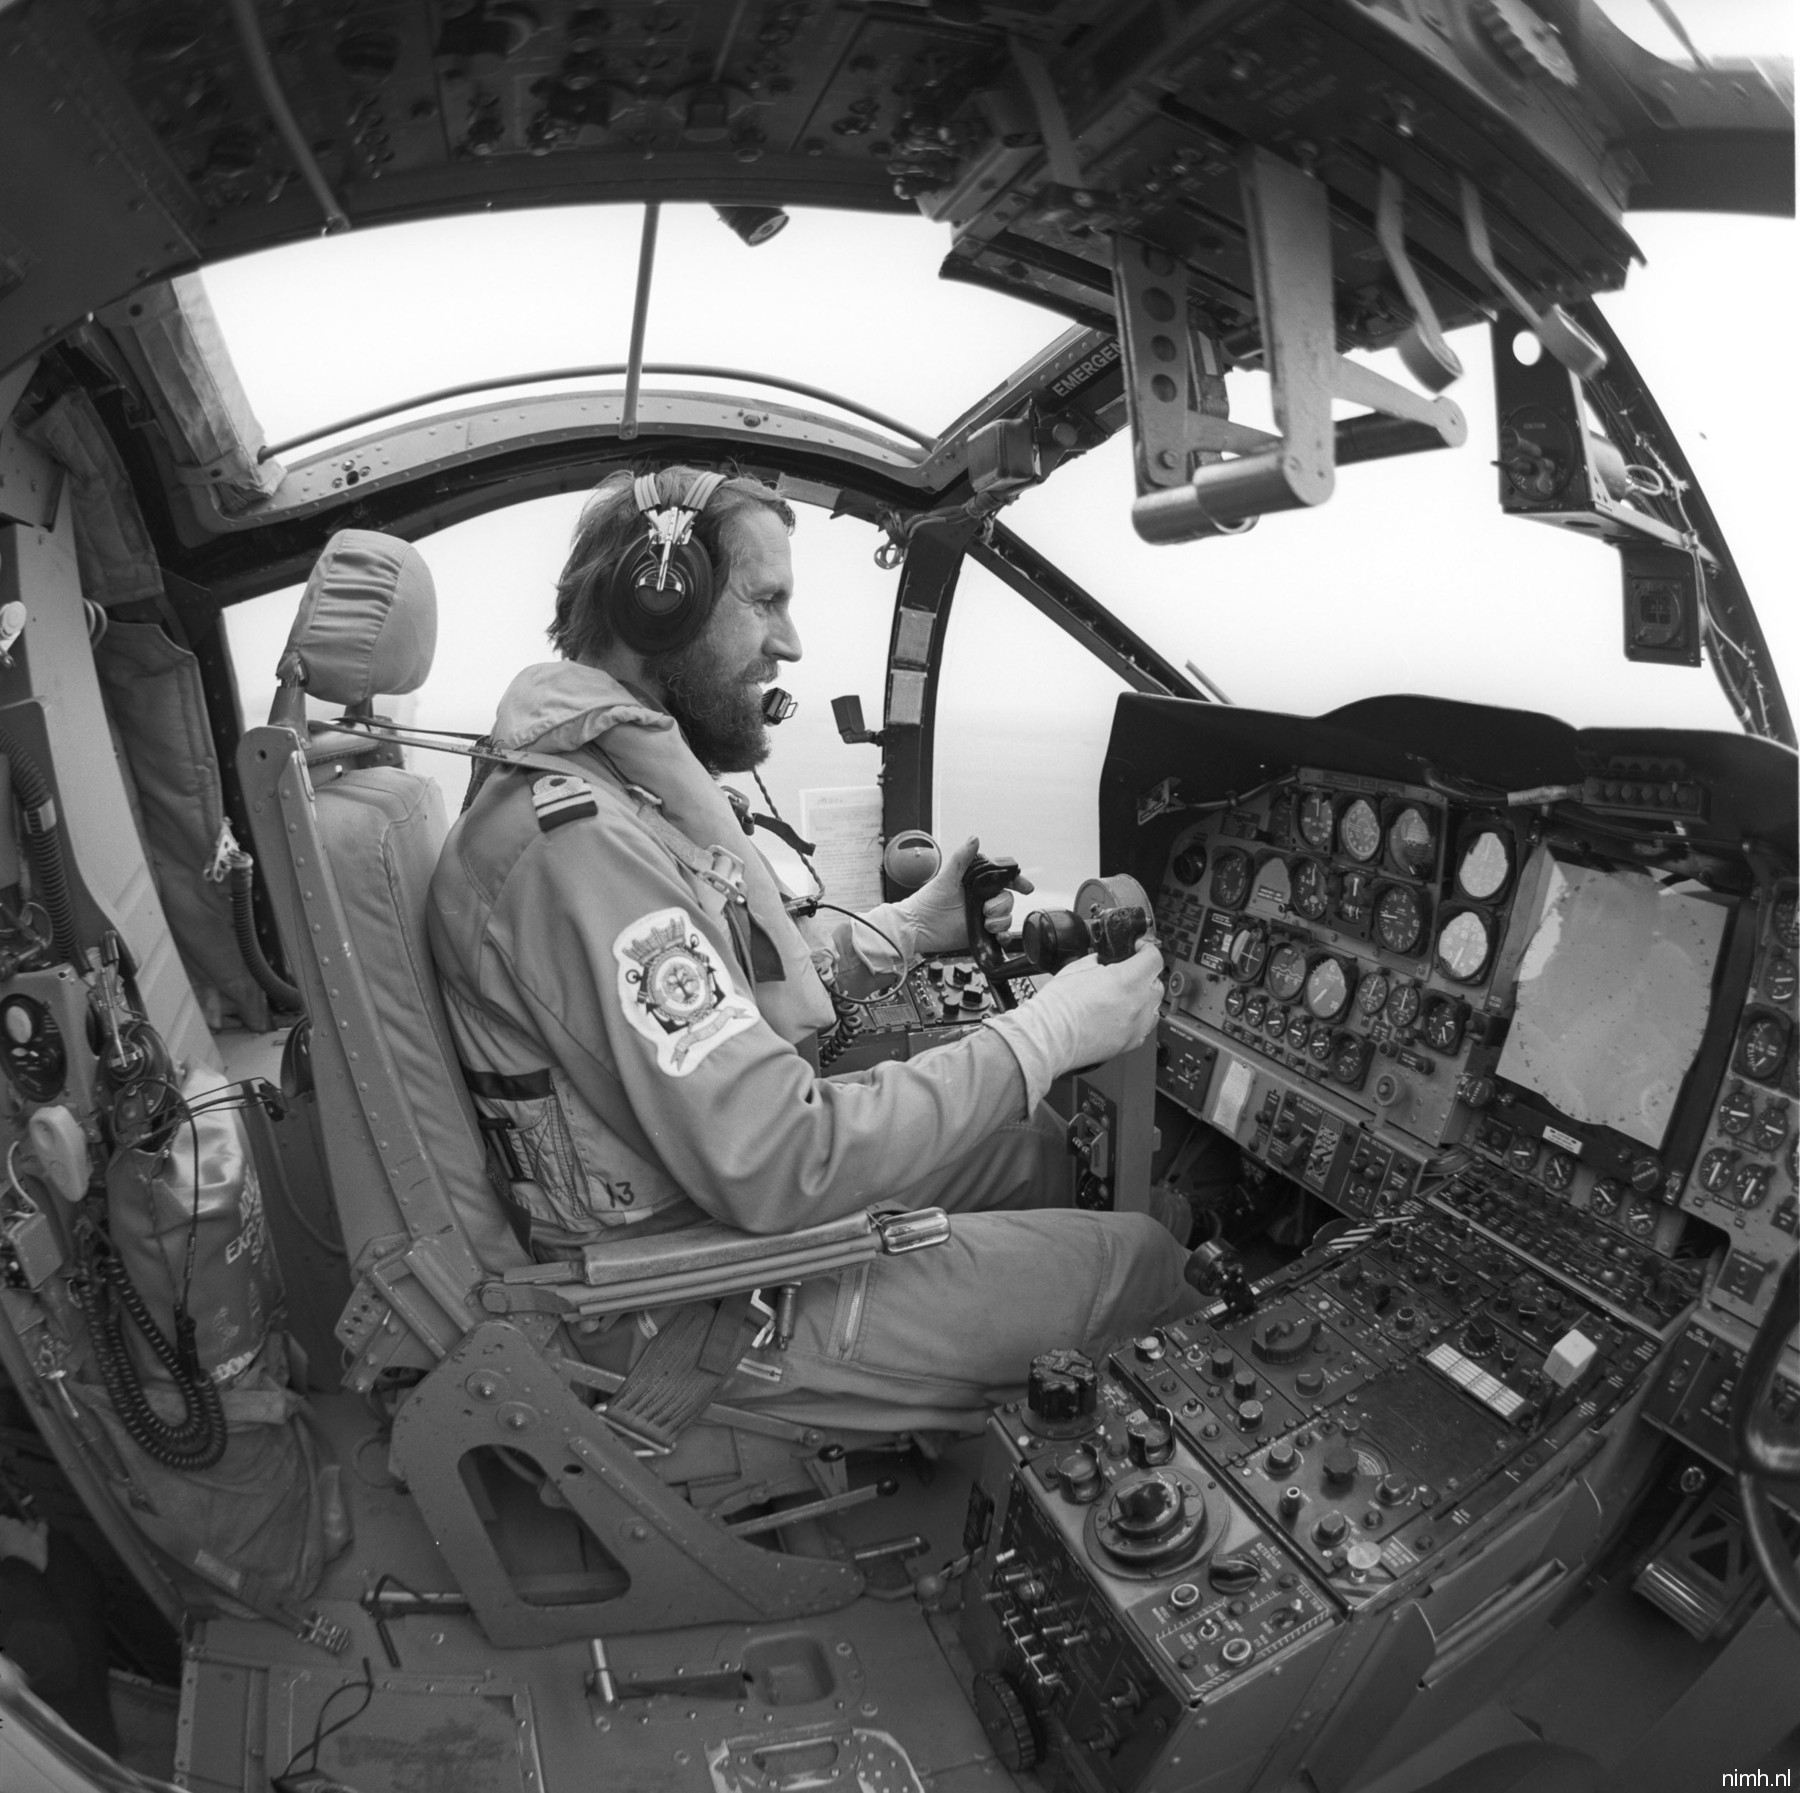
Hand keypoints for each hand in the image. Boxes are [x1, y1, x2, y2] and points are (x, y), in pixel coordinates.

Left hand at [903, 836, 1033, 953]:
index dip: (1018, 882)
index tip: (1025, 887)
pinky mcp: (981, 934)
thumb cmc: (928, 900)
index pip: (1004, 880)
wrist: (918, 926)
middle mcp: (982, 899)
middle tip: (986, 909)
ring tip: (985, 923)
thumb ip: (961, 858)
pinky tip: (998, 936)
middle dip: (1002, 906)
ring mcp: (982, 917)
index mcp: (977, 884)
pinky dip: (1004, 936)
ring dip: (1001, 921)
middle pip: (1008, 900)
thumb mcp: (946, 877)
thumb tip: (974, 838)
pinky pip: (1002, 935)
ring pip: (1006, 918)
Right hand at [1037, 935, 1164, 1063]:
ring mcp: (1136, 1025)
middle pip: (1157, 983)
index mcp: (1126, 980)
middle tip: (1129, 974)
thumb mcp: (1078, 967)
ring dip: (1144, 998)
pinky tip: (1121, 1016)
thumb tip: (1104, 962)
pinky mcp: (1130, 1043)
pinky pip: (1145, 1027)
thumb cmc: (1058, 1007)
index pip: (1153, 958)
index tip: (1138, 950)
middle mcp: (1137, 1003)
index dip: (1146, 949)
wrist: (1049, 1037)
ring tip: (1125, 997)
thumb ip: (1099, 961)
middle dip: (1145, 975)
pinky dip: (1138, 1019)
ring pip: (1155, 1007)